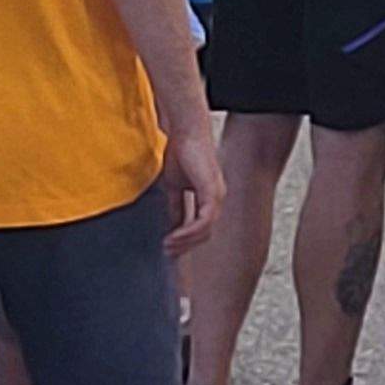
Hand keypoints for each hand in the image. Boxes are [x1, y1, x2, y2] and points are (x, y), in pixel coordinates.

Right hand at [160, 124, 224, 254]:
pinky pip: (204, 221)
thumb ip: (175, 205)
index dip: (185, 240)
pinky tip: (174, 235)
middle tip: (167, 252)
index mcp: (210, 198)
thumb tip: (171, 224)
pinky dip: (189, 231)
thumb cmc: (180, 152)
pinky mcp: (212, 192)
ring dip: (185, 241)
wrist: (185, 132)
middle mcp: (217, 199)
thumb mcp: (174, 185)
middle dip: (185, 245)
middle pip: (205, 234)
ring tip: (168, 245)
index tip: (168, 248)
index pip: (201, 227)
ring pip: (205, 231)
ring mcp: (217, 197)